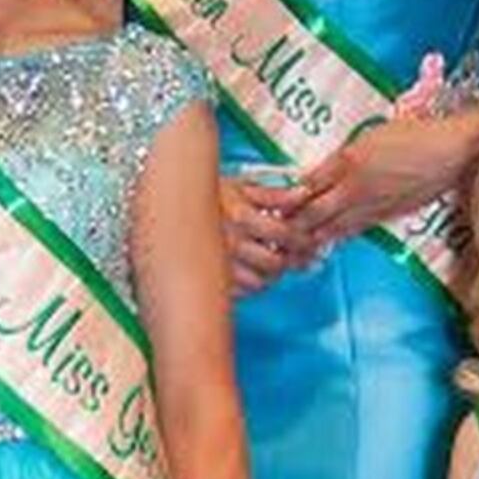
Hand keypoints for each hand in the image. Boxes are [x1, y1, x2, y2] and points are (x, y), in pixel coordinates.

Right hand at [219, 175, 300, 296]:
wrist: (169, 206)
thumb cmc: (207, 195)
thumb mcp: (240, 187)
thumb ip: (274, 194)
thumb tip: (304, 194)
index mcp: (240, 216)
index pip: (284, 234)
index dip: (303, 240)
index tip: (310, 242)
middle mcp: (230, 243)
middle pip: (275, 264)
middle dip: (291, 261)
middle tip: (299, 258)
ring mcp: (218, 263)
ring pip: (258, 282)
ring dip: (271, 275)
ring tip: (274, 265)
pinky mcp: (210, 278)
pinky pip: (240, 292)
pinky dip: (251, 285)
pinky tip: (253, 273)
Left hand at [284, 116, 476, 257]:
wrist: (451, 153)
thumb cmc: (416, 135)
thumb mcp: (371, 136)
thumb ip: (342, 157)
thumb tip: (318, 176)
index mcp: (348, 162)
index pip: (307, 186)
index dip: (286, 199)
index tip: (270, 204)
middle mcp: (355, 188)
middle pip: (313, 213)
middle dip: (291, 224)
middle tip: (275, 230)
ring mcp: (371, 205)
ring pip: (331, 228)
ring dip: (309, 237)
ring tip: (291, 244)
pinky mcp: (385, 216)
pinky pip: (353, 231)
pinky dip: (335, 237)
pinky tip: (323, 241)